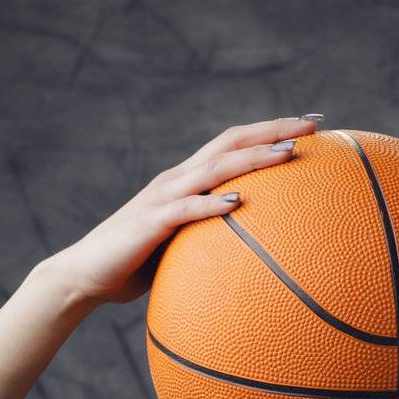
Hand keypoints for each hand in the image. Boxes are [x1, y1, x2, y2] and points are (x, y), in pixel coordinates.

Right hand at [45, 115, 320, 307]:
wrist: (83, 275)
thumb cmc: (134, 266)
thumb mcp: (181, 247)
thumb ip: (210, 239)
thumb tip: (250, 252)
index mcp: (185, 180)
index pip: (233, 144)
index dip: (269, 131)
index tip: (309, 125)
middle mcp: (176, 179)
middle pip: (231, 142)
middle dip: (274, 129)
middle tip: (314, 123)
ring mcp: (162, 197)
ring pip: (215, 167)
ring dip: (253, 158)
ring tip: (288, 153)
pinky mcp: (150, 222)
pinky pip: (186, 209)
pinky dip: (212, 204)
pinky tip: (238, 201)